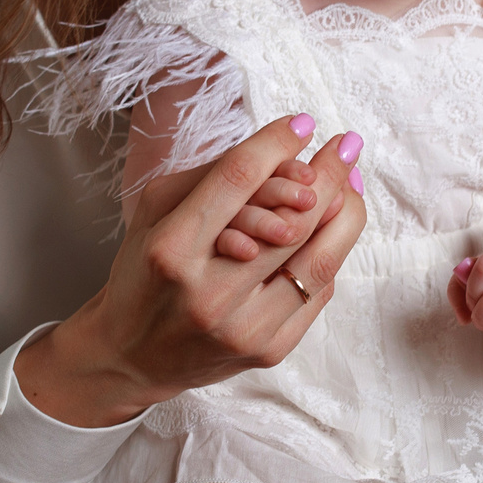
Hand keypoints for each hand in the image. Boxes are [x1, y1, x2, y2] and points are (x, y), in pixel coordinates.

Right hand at [16, 116, 366, 425]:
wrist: (132, 357)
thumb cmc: (144, 273)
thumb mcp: (155, 213)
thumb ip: (212, 176)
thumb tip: (282, 149)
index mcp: (172, 250)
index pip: (237, 181)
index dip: (277, 146)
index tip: (302, 124)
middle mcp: (210, 294)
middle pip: (293, 220)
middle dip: (329, 174)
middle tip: (345, 146)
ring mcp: (245, 328)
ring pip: (321, 259)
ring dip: (345, 211)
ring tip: (349, 181)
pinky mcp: (271, 350)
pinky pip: (320, 291)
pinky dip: (331, 251)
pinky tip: (333, 225)